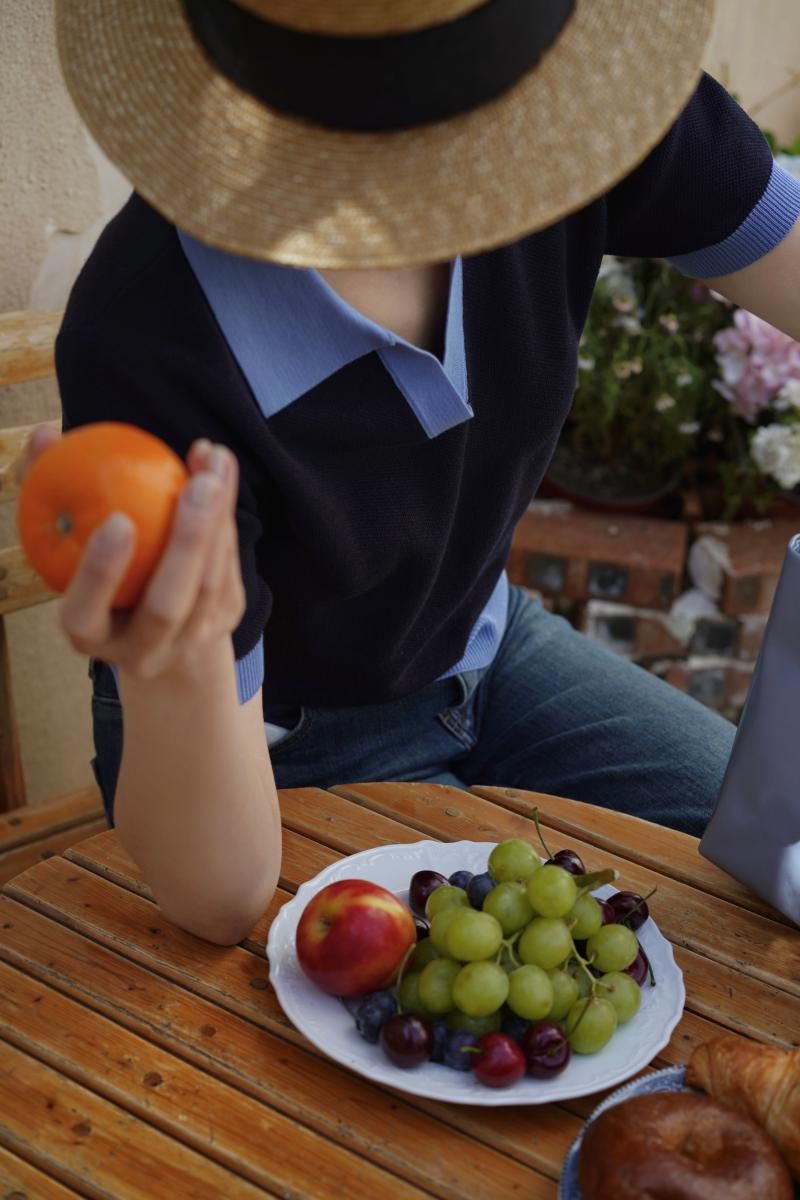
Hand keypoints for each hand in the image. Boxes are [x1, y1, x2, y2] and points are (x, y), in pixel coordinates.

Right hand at [17, 427, 245, 684]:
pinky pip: (230, 567)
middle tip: (198, 484)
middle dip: (187, 545)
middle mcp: (142, 650)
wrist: (160, 637)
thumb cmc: (98, 574)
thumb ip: (49, 492)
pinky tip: (220, 470)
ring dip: (219, 519)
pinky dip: (227, 516)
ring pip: (210, 584)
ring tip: (214, 460)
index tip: (118, 521)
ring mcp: (189, 639)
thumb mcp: (66, 546)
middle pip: (167, 606)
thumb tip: (47, 435)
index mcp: (90, 636)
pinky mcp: (225, 619)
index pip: (86, 615)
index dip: (100, 574)